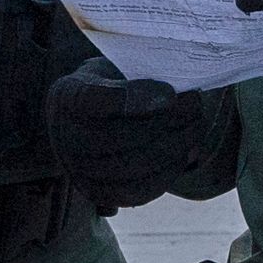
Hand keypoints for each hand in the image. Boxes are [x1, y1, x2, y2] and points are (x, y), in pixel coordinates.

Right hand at [47, 62, 217, 211]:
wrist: (83, 123)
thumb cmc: (106, 87)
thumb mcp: (113, 68)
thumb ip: (137, 76)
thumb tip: (176, 91)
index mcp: (68, 97)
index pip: (94, 100)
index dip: (133, 98)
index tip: (171, 93)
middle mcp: (67, 138)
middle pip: (120, 137)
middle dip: (167, 122)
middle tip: (195, 106)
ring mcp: (80, 171)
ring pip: (134, 166)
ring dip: (174, 147)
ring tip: (195, 127)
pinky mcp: (99, 194)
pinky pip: (138, 190)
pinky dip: (168, 173)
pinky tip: (185, 152)